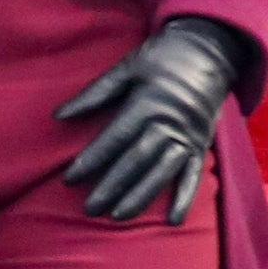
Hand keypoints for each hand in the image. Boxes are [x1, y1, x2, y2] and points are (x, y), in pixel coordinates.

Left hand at [54, 15, 243, 223]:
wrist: (209, 48)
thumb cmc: (161, 57)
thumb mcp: (126, 67)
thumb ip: (94, 94)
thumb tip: (58, 115)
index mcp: (147, 102)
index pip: (115, 138)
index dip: (92, 159)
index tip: (70, 178)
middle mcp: (169, 121)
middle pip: (136, 159)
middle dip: (112, 185)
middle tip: (90, 208)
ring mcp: (188, 135)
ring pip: (162, 171)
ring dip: (141, 196)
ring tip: (119, 215)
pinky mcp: (201, 143)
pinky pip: (194, 174)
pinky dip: (185, 197)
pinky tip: (173, 220)